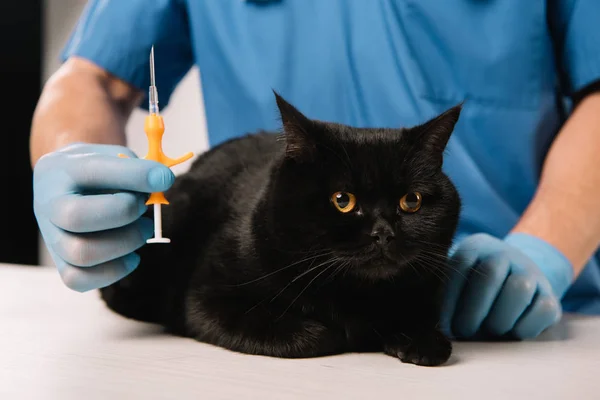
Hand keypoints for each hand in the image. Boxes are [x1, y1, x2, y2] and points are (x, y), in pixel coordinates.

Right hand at [33, 143, 174, 291]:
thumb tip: (161, 181)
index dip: (134, 176)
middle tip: (143, 207)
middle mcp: (47, 204)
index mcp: (60, 170)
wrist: (71, 184)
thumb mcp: (115, 158)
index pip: (94, 171)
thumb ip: (136, 169)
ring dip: (125, 243)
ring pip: (81, 253)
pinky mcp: (61, 263)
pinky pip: (79, 280)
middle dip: (123, 213)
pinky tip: (132, 256)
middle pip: (76, 218)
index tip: (163, 178)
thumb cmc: (100, 171)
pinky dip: (114, 271)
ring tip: (144, 229)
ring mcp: (51, 237)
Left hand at [441, 233, 572, 338]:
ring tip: (489, 330)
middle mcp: (505, 253)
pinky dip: (525, 327)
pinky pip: (542, 310)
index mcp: (476, 246)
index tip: (442, 323)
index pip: (460, 264)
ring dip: (499, 318)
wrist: (518, 278)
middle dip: (473, 310)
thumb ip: (444, 293)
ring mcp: (531, 272)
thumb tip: (433, 323)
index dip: (450, 297)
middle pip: (490, 274)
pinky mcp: (551, 295)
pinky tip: (512, 332)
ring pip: (518, 290)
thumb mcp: (458, 280)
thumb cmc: (476, 287)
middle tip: (463, 331)